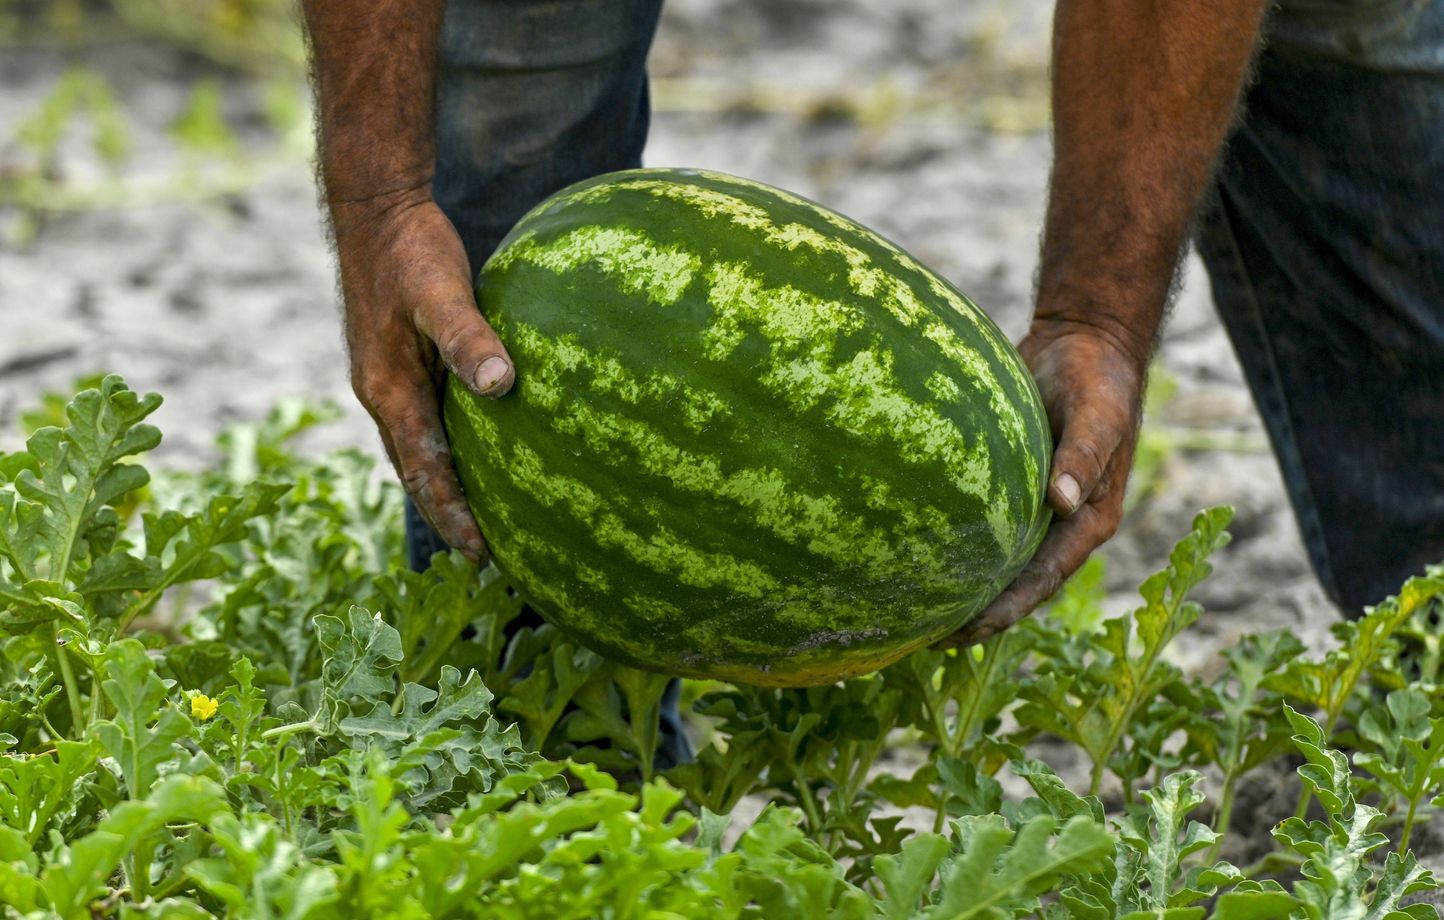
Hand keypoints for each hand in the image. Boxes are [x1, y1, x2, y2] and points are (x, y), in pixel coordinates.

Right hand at [333, 193, 514, 560]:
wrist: (374, 209)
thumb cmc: (409, 249)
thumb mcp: (441, 290)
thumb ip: (468, 336)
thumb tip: (501, 384)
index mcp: (388, 390)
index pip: (424, 470)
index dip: (452, 514)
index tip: (482, 554)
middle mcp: (383, 394)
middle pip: (416, 472)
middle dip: (447, 516)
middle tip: (488, 559)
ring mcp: (388, 380)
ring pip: (417, 450)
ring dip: (444, 488)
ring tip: (482, 523)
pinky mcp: (400, 364)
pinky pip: (425, 422)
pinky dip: (447, 451)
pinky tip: (480, 456)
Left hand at [936, 321, 1144, 648]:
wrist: (1083, 341)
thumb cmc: (1097, 377)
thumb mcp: (1098, 413)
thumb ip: (1084, 454)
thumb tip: (1064, 502)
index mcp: (1090, 519)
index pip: (1044, 579)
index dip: (1007, 610)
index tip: (967, 633)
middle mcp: (1062, 522)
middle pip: (1017, 582)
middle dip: (978, 615)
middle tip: (926, 639)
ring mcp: (1036, 506)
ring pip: (996, 559)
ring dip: (963, 587)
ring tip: (914, 613)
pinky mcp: (1011, 484)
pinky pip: (980, 523)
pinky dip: (953, 544)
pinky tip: (912, 552)